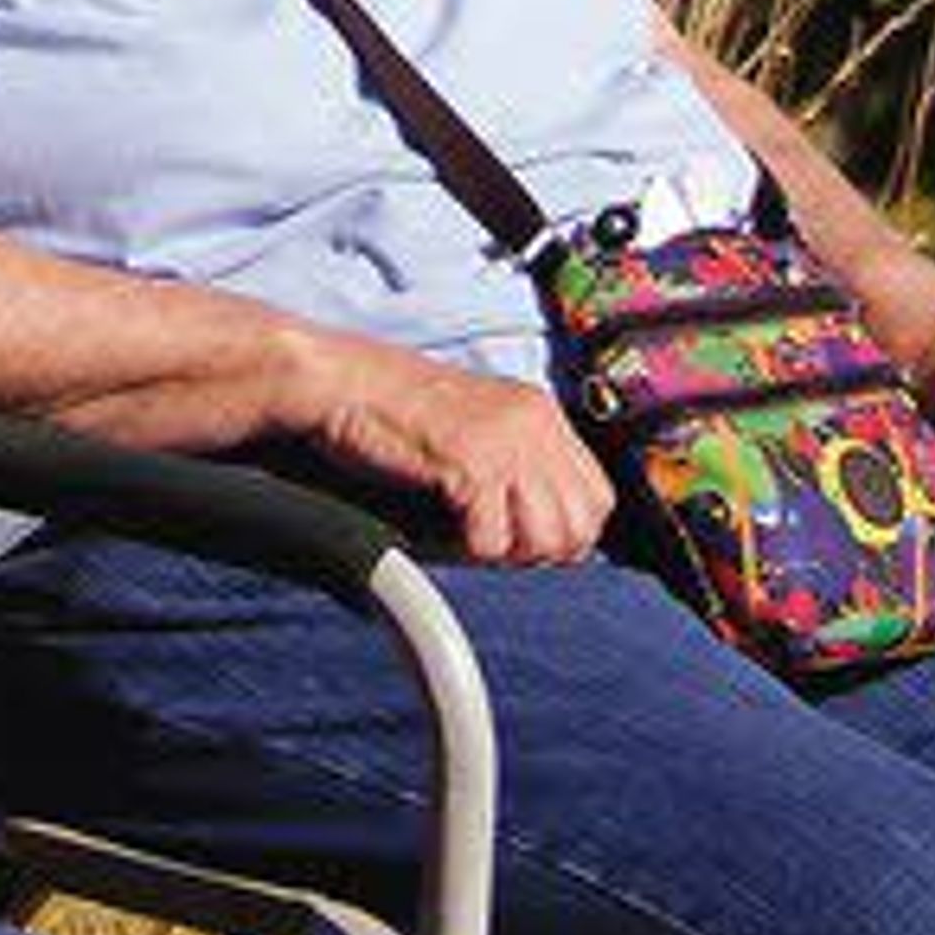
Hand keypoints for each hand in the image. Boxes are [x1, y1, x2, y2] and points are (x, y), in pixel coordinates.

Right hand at [291, 336, 615, 565]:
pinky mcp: (470, 463)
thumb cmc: (390, 413)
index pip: (598, 500)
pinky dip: (461, 550)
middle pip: (580, 527)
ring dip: (501, 552)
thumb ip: (519, 464)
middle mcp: (534, 423)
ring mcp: (505, 441)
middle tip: (485, 541)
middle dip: (536, 551)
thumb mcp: (477, 427)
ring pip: (545, 540)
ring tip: (460, 534)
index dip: (562, 534)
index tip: (516, 537)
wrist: (337, 381)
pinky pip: (491, 542)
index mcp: (540, 412)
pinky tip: (435, 527)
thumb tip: (546, 536)